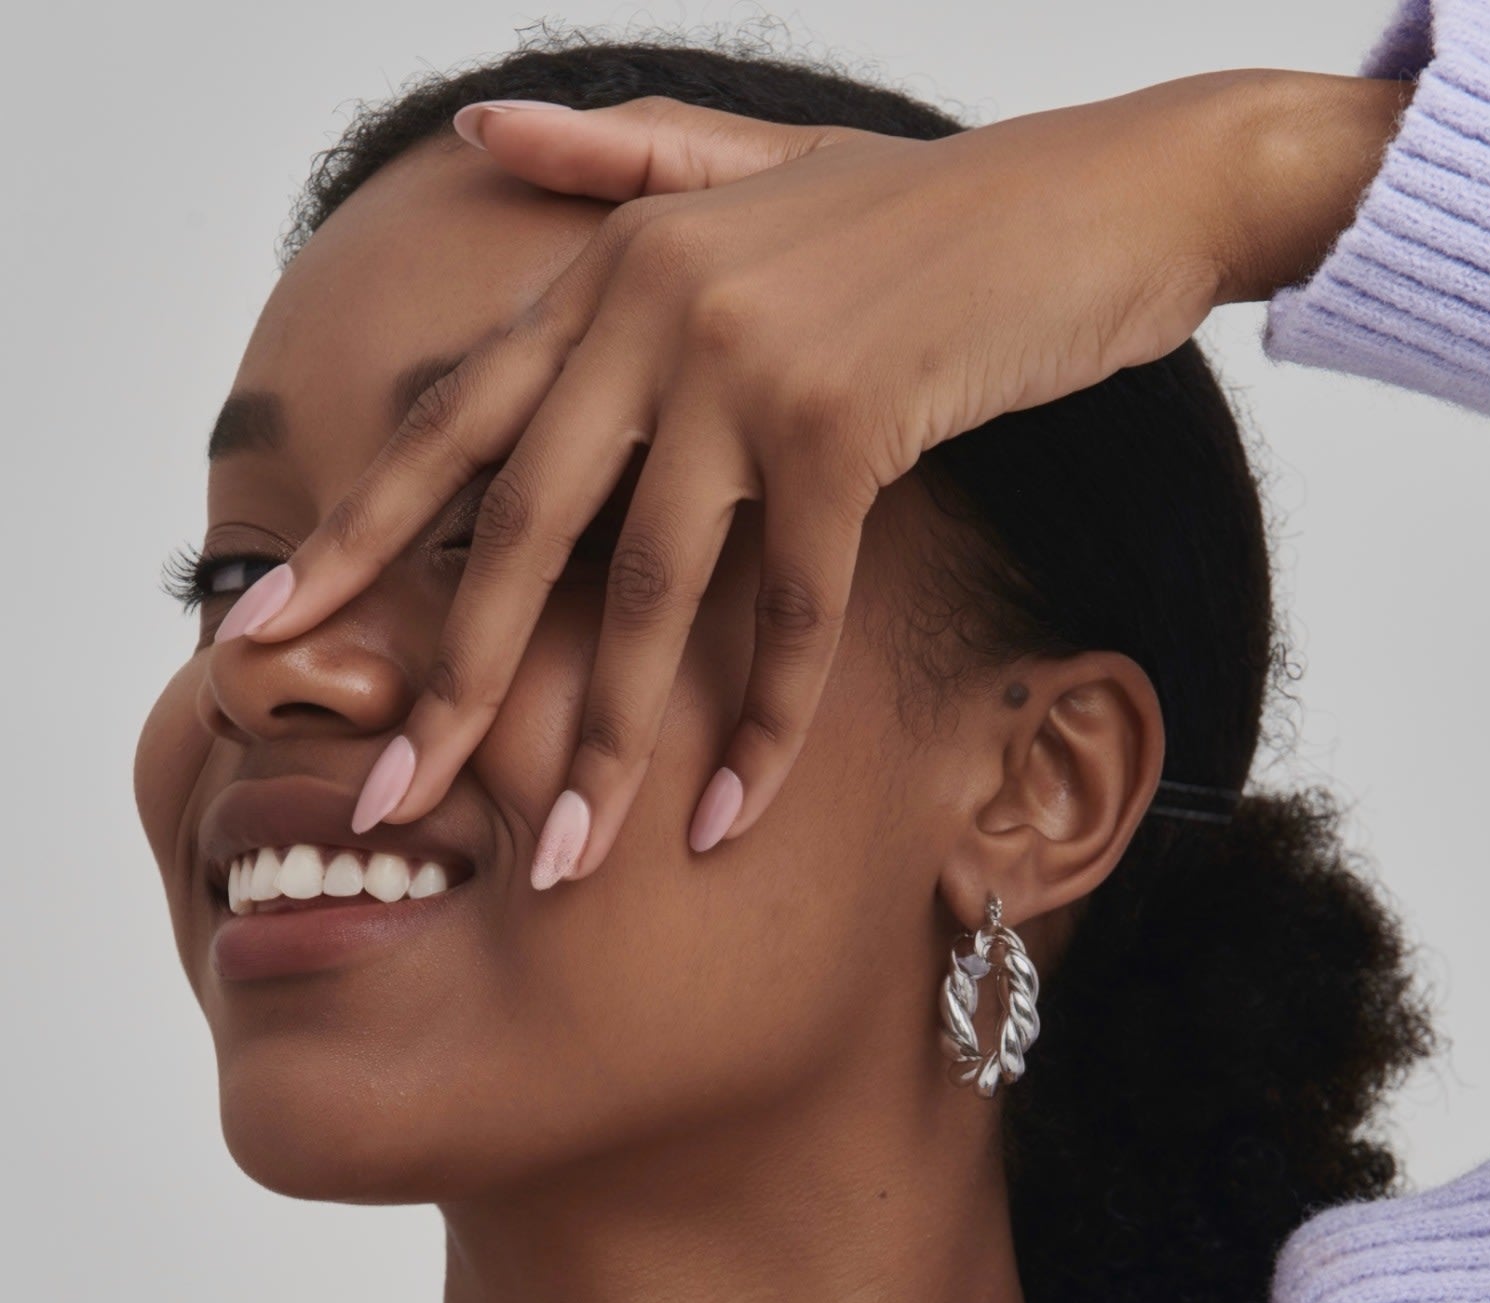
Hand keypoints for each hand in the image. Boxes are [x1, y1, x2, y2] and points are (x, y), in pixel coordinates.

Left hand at [214, 70, 1409, 888]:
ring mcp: (746, 366)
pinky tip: (730, 814)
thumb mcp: (755, 165)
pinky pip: (789, 610)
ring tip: (561, 861)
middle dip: (453, 683)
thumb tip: (475, 131)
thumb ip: (612, 154)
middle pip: (521, 530)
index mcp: (615, 266)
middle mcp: (656, 310)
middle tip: (385, 803)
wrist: (1099, 196)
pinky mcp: (844, 424)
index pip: (455, 426)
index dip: (356, 537)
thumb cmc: (924, 210)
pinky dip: (764, 721)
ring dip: (608, 743)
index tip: (266, 639)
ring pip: (649, 594)